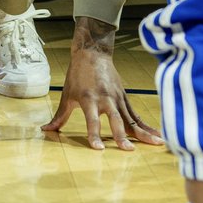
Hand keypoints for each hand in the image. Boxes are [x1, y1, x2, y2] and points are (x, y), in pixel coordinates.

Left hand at [42, 18, 163, 150]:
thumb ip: (59, 116)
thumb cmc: (77, 75)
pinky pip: (136, 114)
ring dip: (143, 132)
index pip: (92, 120)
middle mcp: (106, 99)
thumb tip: (46, 130)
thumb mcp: (67, 95)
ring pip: (131, 118)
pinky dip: (146, 125)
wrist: (92, 53)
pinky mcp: (125, 97)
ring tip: (156, 144)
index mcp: (89, 99)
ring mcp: (118, 98)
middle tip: (128, 150)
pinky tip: (157, 135)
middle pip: (115, 119)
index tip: (99, 149)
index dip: (94, 134)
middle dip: (122, 135)